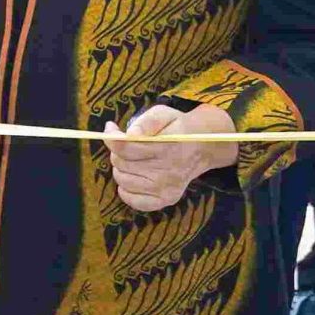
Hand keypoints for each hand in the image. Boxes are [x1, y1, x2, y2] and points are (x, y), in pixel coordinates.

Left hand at [103, 102, 239, 212]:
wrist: (203, 146)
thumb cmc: (178, 128)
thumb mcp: (163, 114)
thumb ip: (145, 122)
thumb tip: (130, 134)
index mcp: (167, 148)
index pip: (124, 148)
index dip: (112, 137)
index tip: (111, 129)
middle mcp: (168, 172)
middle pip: (121, 164)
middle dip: (119, 152)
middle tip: (130, 145)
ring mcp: (167, 189)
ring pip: (122, 180)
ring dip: (121, 169)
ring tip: (134, 160)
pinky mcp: (166, 200)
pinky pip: (134, 201)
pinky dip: (127, 190)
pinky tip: (134, 177)